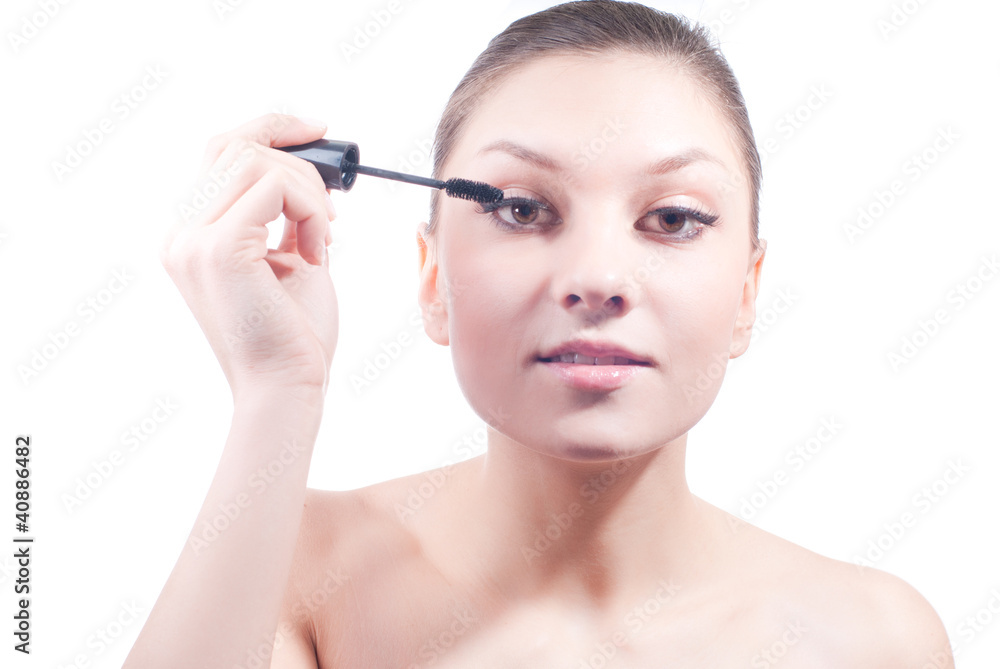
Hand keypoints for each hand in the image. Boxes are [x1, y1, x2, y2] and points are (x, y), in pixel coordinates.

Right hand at [160, 113, 338, 399]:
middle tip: (335, 198)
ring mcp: (193, 241)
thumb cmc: (294, 335)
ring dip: (307, 191)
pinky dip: (308, 209)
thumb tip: (304, 173)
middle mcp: (180, 235)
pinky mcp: (219, 249)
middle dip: (297, 158)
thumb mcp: (288, 261)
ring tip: (324, 238)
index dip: (268, 129)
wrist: (288, 387)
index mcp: (190, 237)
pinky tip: (319, 249)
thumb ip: (282, 217)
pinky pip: (273, 188)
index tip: (315, 130)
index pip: (219, 153)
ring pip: (256, 161)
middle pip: (233, 145)